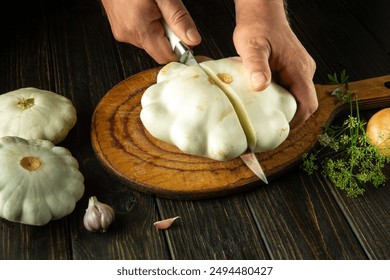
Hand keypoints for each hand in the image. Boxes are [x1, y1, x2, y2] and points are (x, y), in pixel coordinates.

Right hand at [101, 0, 200, 63]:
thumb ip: (179, 19)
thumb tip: (193, 40)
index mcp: (140, 29)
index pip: (167, 56)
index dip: (180, 50)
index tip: (186, 38)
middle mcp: (129, 35)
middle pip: (159, 50)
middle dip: (170, 37)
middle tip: (167, 14)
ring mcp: (122, 33)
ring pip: (151, 43)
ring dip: (159, 30)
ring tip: (155, 9)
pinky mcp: (120, 29)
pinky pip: (142, 35)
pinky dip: (149, 26)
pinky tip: (147, 10)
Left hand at [233, 0, 317, 127]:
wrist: (262, 14)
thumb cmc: (258, 26)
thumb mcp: (252, 46)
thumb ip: (256, 65)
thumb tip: (260, 86)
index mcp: (299, 69)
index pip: (307, 104)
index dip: (296, 121)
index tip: (278, 129)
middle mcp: (304, 71)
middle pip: (303, 104)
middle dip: (288, 118)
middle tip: (268, 127)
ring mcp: (299, 70)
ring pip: (296, 98)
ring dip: (282, 108)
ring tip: (264, 116)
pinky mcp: (292, 70)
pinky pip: (290, 90)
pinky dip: (279, 99)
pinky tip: (263, 101)